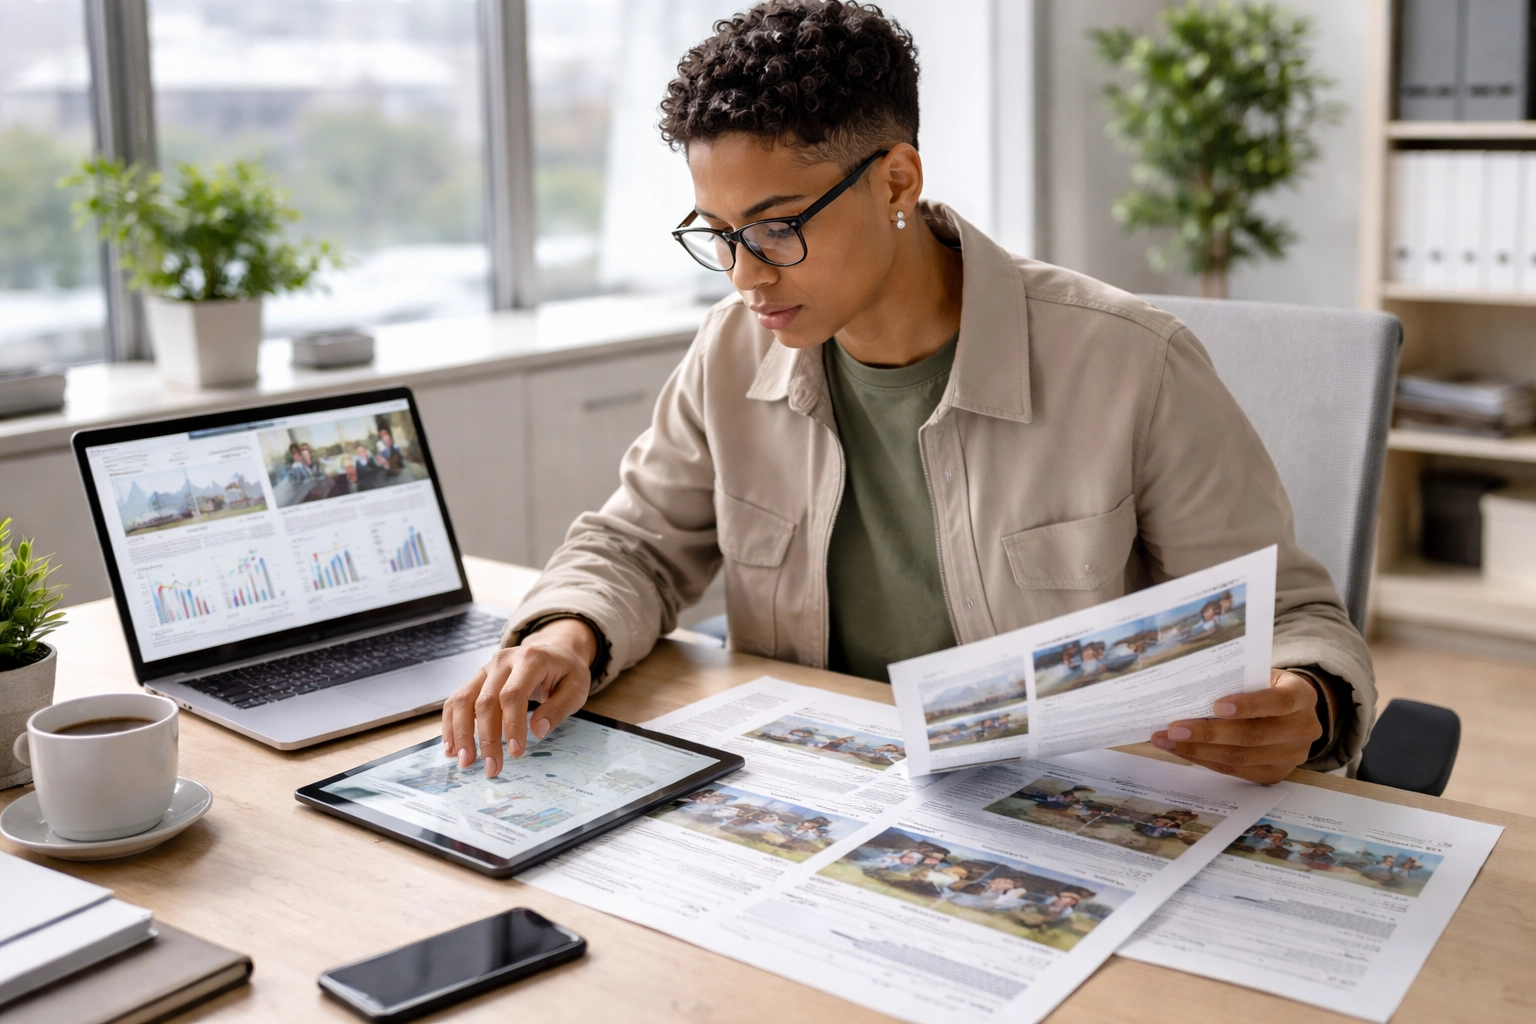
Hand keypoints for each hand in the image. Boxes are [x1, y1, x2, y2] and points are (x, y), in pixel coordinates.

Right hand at [441, 617, 596, 777]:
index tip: (516, 753)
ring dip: (462, 734)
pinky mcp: (477, 678)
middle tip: (492, 768)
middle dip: (487, 738)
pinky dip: (451, 724)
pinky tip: (452, 747)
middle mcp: (503, 661)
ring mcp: (486, 668)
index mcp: (530, 660)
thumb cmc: (566, 672)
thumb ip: (558, 709)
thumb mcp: (576, 688)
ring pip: (463, 701)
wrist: (555, 651)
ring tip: (465, 761)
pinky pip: (456, 700)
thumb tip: (538, 732)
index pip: (513, 694)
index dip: (512, 725)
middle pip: (485, 701)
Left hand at [1150, 669, 1321, 783]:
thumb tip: (1188, 690)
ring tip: (1166, 742)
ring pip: (1241, 757)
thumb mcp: (1261, 675)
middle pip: (1253, 736)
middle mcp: (1303, 729)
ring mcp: (1291, 756)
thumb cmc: (1266, 686)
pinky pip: (1236, 771)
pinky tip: (1182, 751)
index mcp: (1302, 696)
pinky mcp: (1275, 774)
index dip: (1248, 705)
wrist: (1292, 711)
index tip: (1216, 706)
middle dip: (1208, 733)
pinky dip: (1205, 760)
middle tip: (1174, 729)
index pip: (1278, 702)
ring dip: (1198, 751)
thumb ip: (1237, 682)